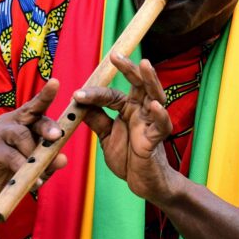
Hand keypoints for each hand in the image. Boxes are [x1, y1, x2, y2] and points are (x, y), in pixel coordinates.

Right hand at [0, 79, 67, 203]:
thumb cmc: (22, 167)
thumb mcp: (41, 162)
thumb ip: (51, 159)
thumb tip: (63, 159)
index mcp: (26, 119)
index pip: (37, 104)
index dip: (46, 94)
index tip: (55, 82)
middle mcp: (12, 121)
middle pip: (33, 117)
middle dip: (47, 127)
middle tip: (56, 136)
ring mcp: (0, 135)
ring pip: (21, 136)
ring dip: (34, 153)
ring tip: (42, 169)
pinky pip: (12, 157)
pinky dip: (25, 168)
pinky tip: (35, 182)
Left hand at [74, 53, 179, 205]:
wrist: (143, 183)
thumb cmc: (128, 158)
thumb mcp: (106, 136)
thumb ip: (96, 119)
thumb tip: (79, 103)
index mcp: (128, 108)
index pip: (111, 94)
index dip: (94, 93)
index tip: (77, 95)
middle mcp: (141, 111)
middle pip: (138, 84)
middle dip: (129, 69)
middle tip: (116, 55)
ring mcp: (151, 123)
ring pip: (155, 96)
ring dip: (150, 80)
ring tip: (145, 64)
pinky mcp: (157, 139)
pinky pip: (161, 125)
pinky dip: (160, 116)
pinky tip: (156, 107)